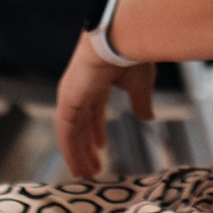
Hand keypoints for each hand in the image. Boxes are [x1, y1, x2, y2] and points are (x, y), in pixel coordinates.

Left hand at [55, 35, 155, 179]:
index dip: (96, 131)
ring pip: (71, 133)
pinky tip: (78, 168)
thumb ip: (141, 102)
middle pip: (81, 125)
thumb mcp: (141, 85)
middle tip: (93, 169)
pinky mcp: (67, 100)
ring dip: (78, 155)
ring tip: (86, 176)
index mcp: (98, 81)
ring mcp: (71, 94)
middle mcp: (81, 89)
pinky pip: (65, 133)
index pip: (94, 111)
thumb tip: (147, 117)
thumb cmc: (134, 54)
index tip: (101, 148)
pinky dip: (70, 152)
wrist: (124, 36)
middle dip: (86, 148)